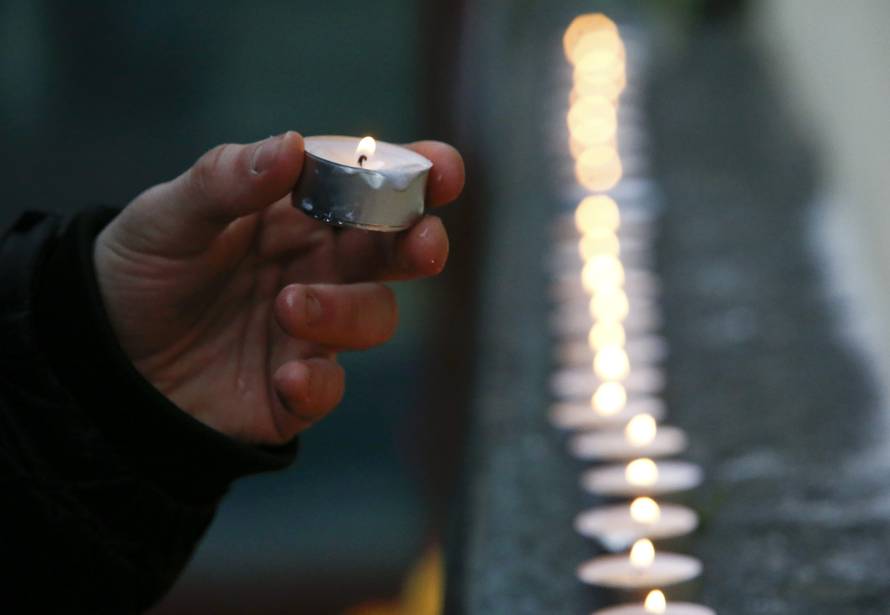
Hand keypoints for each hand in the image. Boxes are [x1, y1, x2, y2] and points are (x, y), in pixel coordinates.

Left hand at [94, 132, 463, 444]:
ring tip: (289, 305)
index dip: (413, 174)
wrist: (101, 356)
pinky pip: (327, 389)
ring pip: (373, 317)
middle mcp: (319, 269)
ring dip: (347, 310)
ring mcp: (311, 331)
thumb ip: (226, 181)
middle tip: (423, 244)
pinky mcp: (291, 390)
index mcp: (298, 216)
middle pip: (393, 253)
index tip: (442, 167)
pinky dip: (319, 383)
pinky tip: (288, 375)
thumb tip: (292, 145)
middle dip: (420, 245)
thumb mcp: (169, 215)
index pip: (369, 187)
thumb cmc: (143, 269)